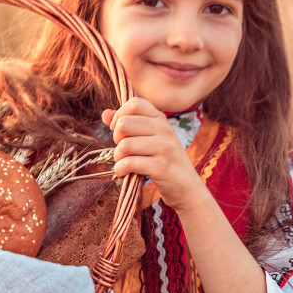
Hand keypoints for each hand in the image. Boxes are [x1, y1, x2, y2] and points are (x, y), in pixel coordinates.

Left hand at [103, 97, 205, 213]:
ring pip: (125, 145)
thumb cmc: (165, 162)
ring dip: (117, 157)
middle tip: (123, 150)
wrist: (188, 189)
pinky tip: (124, 173)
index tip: (120, 131)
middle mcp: (165, 130)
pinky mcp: (161, 167)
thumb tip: (105, 114)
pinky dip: (120, 170)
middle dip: (116, 139)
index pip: (135, 103)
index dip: (120, 116)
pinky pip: (129, 163)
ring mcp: (164, 148)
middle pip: (125, 124)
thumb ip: (129, 125)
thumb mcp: (151, 140)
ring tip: (123, 163)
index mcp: (161, 120)